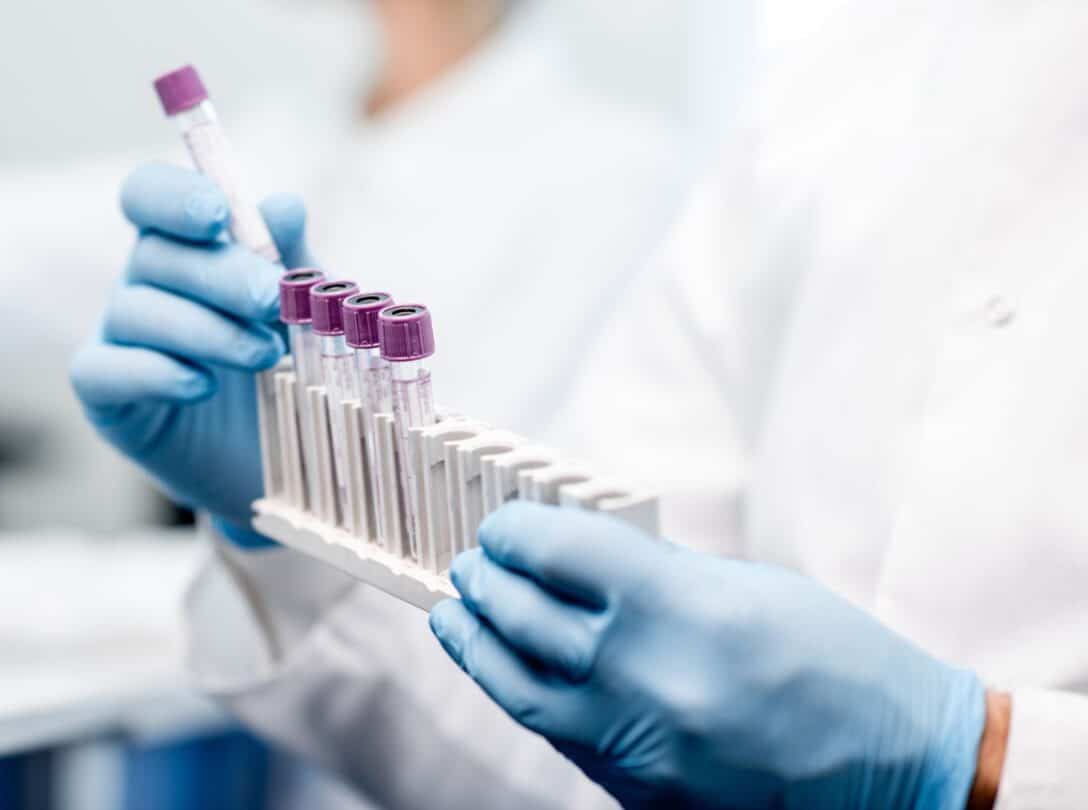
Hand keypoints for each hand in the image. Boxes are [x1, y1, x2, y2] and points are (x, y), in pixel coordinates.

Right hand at [70, 163, 309, 544]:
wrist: (285, 456)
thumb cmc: (292, 366)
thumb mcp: (306, 309)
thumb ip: (293, 258)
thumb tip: (283, 205)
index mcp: (185, 244)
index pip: (149, 194)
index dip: (173, 196)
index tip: (217, 215)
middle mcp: (143, 282)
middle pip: (154, 253)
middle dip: (217, 274)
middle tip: (270, 300)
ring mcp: (117, 337)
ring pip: (134, 311)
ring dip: (203, 328)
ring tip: (264, 356)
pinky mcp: (106, 397)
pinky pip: (103, 370)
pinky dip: (154, 373)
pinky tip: (202, 386)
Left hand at [430, 501, 985, 809]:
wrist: (900, 771)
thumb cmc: (840, 665)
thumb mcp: (750, 588)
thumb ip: (657, 572)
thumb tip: (578, 556)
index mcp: (680, 607)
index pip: (556, 553)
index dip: (514, 532)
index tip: (501, 525)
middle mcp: (646, 676)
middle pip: (523, 618)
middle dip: (487, 582)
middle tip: (472, 564)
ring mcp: (637, 745)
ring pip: (517, 688)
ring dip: (476, 644)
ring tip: (458, 613)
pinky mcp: (637, 793)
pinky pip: (559, 735)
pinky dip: (521, 695)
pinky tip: (505, 670)